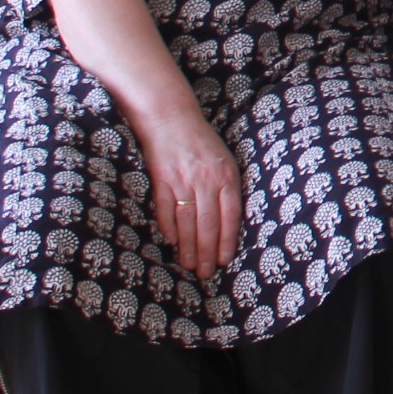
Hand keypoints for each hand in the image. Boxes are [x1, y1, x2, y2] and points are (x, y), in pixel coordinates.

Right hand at [135, 106, 243, 277]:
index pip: (230, 215)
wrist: (173, 120)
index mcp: (226, 176)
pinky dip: (169, 228)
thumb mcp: (224, 162)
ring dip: (187, 247)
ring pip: (187, 222)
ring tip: (188, 265)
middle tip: (204, 273)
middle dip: (206, 252)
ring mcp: (183, 180)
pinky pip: (166, 210)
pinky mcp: (162, 180)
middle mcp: (206, 180)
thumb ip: (227, 190)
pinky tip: (172, 243)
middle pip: (208, 224)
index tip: (224, 261)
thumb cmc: (203, 144)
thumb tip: (228, 224)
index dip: (227, 241)